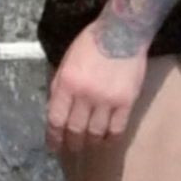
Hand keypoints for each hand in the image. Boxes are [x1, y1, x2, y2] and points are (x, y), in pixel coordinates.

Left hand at [46, 23, 146, 151]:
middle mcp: (85, 94)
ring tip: (88, 143)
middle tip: (72, 147)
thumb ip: (60, 87)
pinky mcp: (126, 101)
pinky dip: (110, 138)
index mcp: (67, 83)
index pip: (56, 119)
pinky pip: (117, 128)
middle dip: (71, 142)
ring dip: (90, 142)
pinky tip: (106, 139)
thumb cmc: (90, 44)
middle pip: (75, 129)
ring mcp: (107, 99)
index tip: (53, 145)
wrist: (122, 33)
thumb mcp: (66, 62)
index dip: (54, 137)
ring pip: (95, 132)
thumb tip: (56, 112)